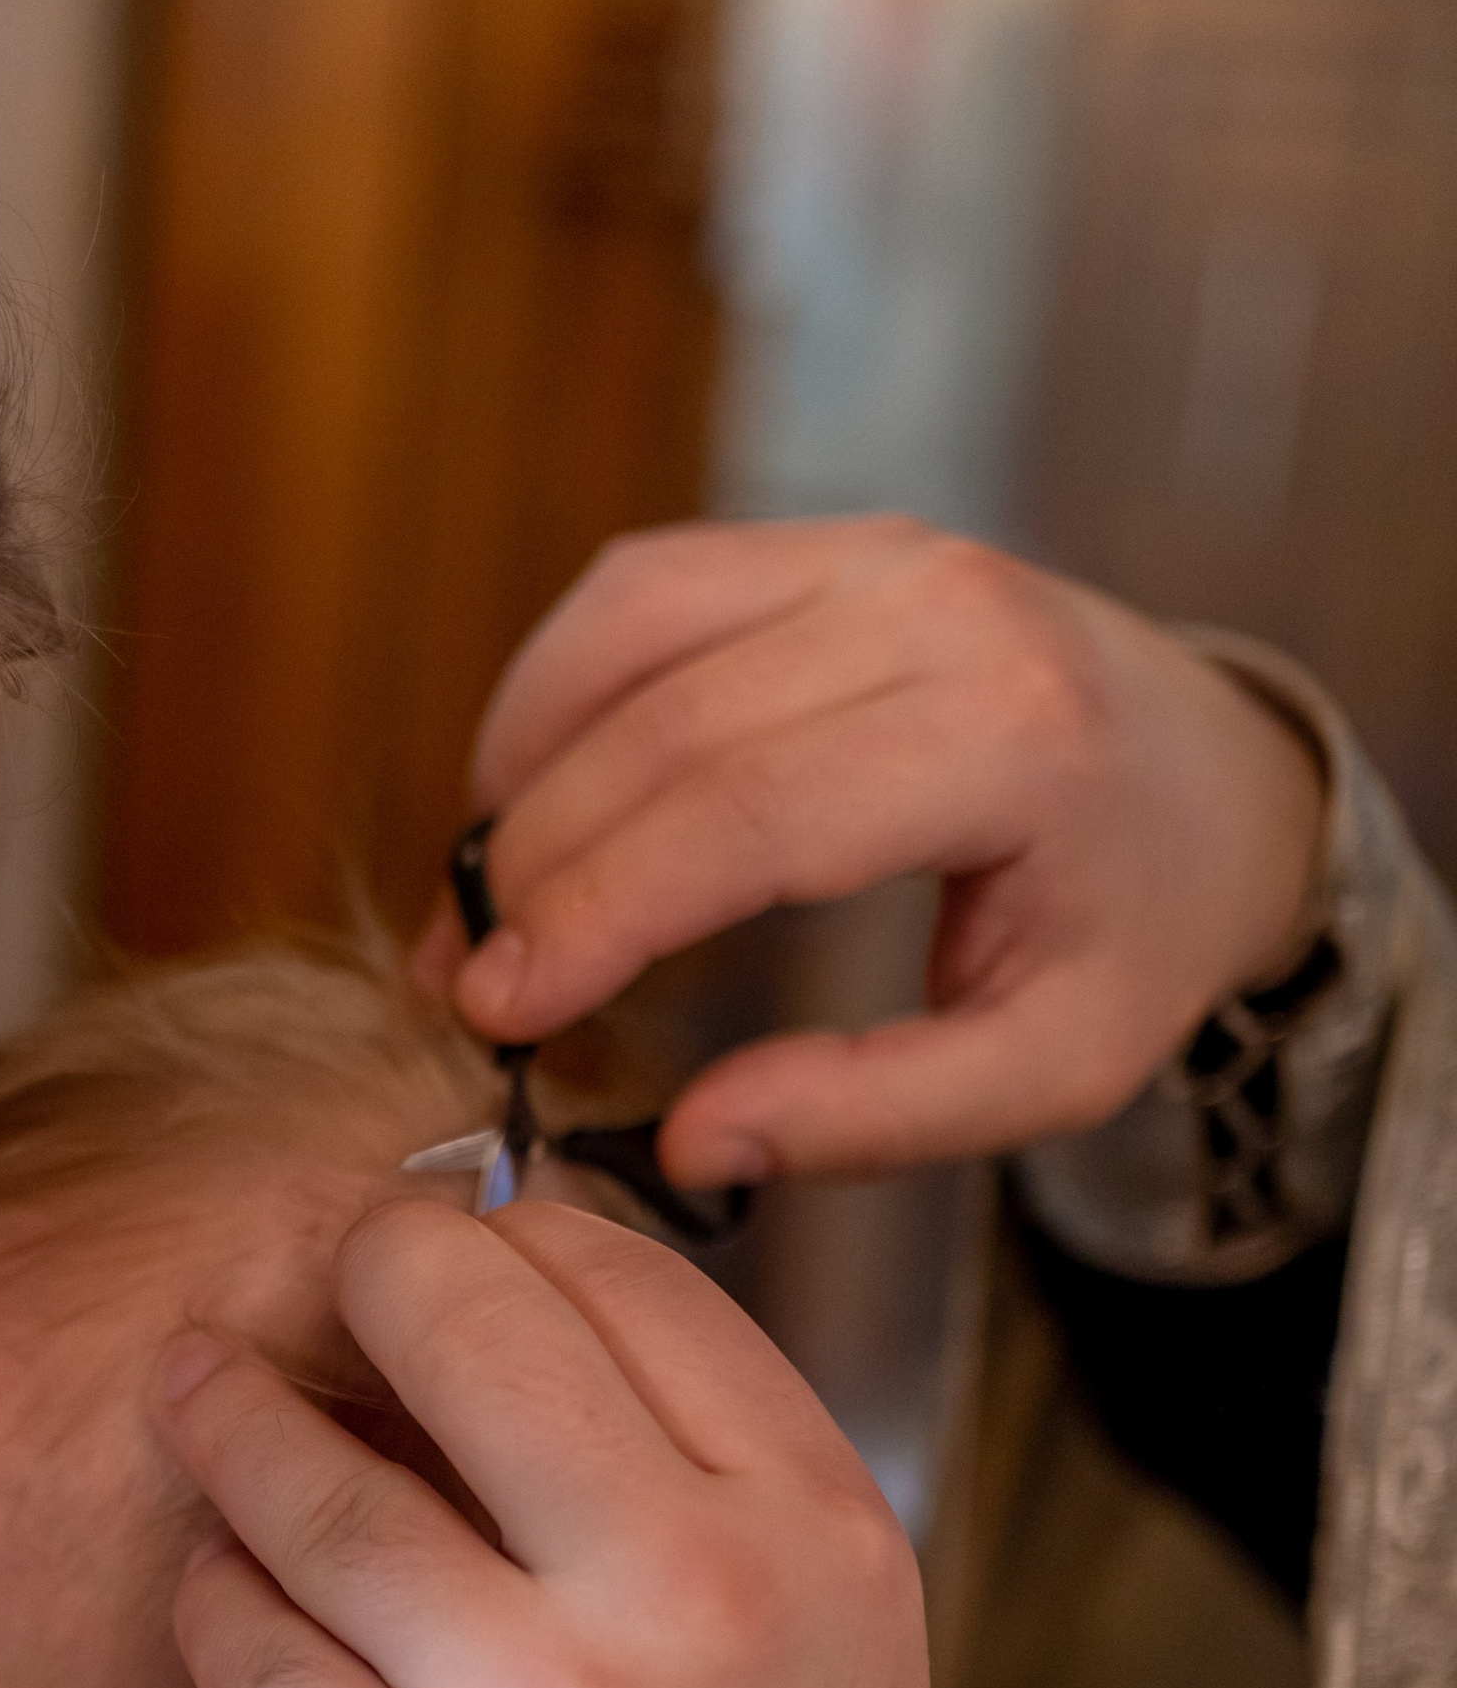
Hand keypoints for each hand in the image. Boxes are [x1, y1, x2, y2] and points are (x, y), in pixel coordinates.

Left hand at [155, 1193, 930, 1687]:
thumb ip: (692, 1453)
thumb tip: (494, 1270)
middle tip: (321, 1263)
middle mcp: (683, 1602)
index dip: (512, 1230)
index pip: (630, 1285)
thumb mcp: (820, 1620)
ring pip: (316, 1488)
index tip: (448, 1237)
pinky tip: (226, 1577)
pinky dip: (220, 1591)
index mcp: (809, 1528)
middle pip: (467, 1325)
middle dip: (366, 1260)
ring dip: (236, 1416)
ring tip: (198, 1385)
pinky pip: (248, 1645)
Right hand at [421, 516, 1326, 1183]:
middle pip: (666, 727)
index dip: (598, 913)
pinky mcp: (825, 544)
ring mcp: (875, 554)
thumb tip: (692, 1144)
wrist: (1220, 777)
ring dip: (523, 769)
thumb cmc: (1134, 928)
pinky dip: (559, 691)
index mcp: (1013, 738)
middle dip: (534, 867)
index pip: (747, 812)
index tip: (498, 1009)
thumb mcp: (1053, 1068)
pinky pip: (645, 589)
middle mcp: (940, 610)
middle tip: (468, 992)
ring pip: (628, 633)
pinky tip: (532, 799)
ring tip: (488, 905)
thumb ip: (875, 1115)